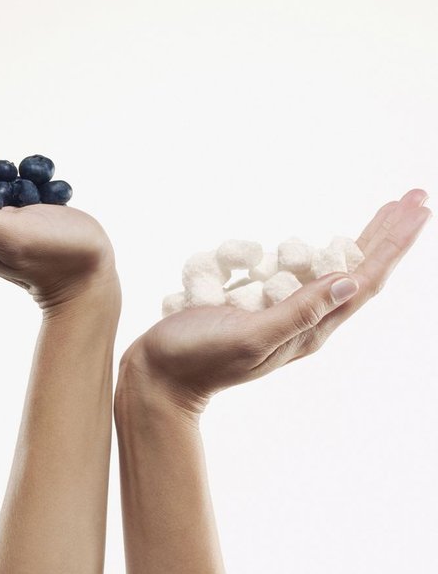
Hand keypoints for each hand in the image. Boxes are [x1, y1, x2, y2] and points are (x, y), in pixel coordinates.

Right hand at [118, 189, 431, 413]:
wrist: (161, 378)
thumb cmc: (199, 359)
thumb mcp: (251, 337)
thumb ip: (299, 312)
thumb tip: (349, 279)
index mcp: (311, 328)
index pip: (365, 279)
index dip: (393, 242)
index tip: (416, 206)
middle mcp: (307, 320)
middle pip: (360, 269)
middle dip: (389, 232)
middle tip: (416, 195)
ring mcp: (285, 311)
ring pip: (336, 268)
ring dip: (363, 237)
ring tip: (387, 210)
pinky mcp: (262, 304)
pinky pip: (303, 272)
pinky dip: (324, 250)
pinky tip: (332, 241)